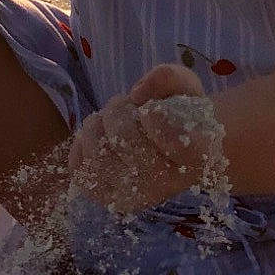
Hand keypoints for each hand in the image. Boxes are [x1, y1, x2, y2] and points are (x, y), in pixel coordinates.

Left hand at [67, 63, 218, 215]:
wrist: (170, 155)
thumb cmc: (179, 118)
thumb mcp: (185, 88)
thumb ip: (170, 77)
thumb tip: (138, 93)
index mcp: (196, 157)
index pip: (174, 139)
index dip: (155, 116)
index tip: (152, 110)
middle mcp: (166, 184)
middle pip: (123, 136)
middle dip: (121, 110)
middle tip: (131, 111)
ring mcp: (134, 196)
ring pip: (96, 150)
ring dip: (99, 124)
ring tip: (114, 125)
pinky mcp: (107, 197)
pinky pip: (78, 168)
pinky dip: (81, 145)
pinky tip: (101, 140)